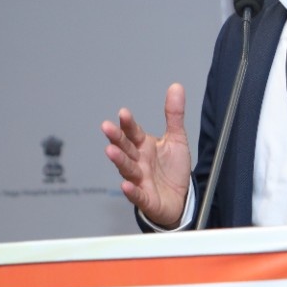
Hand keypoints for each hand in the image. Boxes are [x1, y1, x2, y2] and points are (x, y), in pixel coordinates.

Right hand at [102, 83, 192, 227]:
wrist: (180, 199)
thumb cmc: (172, 170)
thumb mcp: (177, 139)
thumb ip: (174, 115)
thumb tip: (176, 87)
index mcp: (144, 146)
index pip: (133, 132)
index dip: (128, 123)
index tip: (123, 113)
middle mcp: (138, 161)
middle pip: (125, 148)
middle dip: (116, 138)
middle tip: (107, 127)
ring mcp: (140, 180)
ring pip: (127, 169)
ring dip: (119, 160)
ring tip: (111, 151)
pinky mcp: (146, 198)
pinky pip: (137, 194)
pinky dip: (131, 191)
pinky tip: (126, 185)